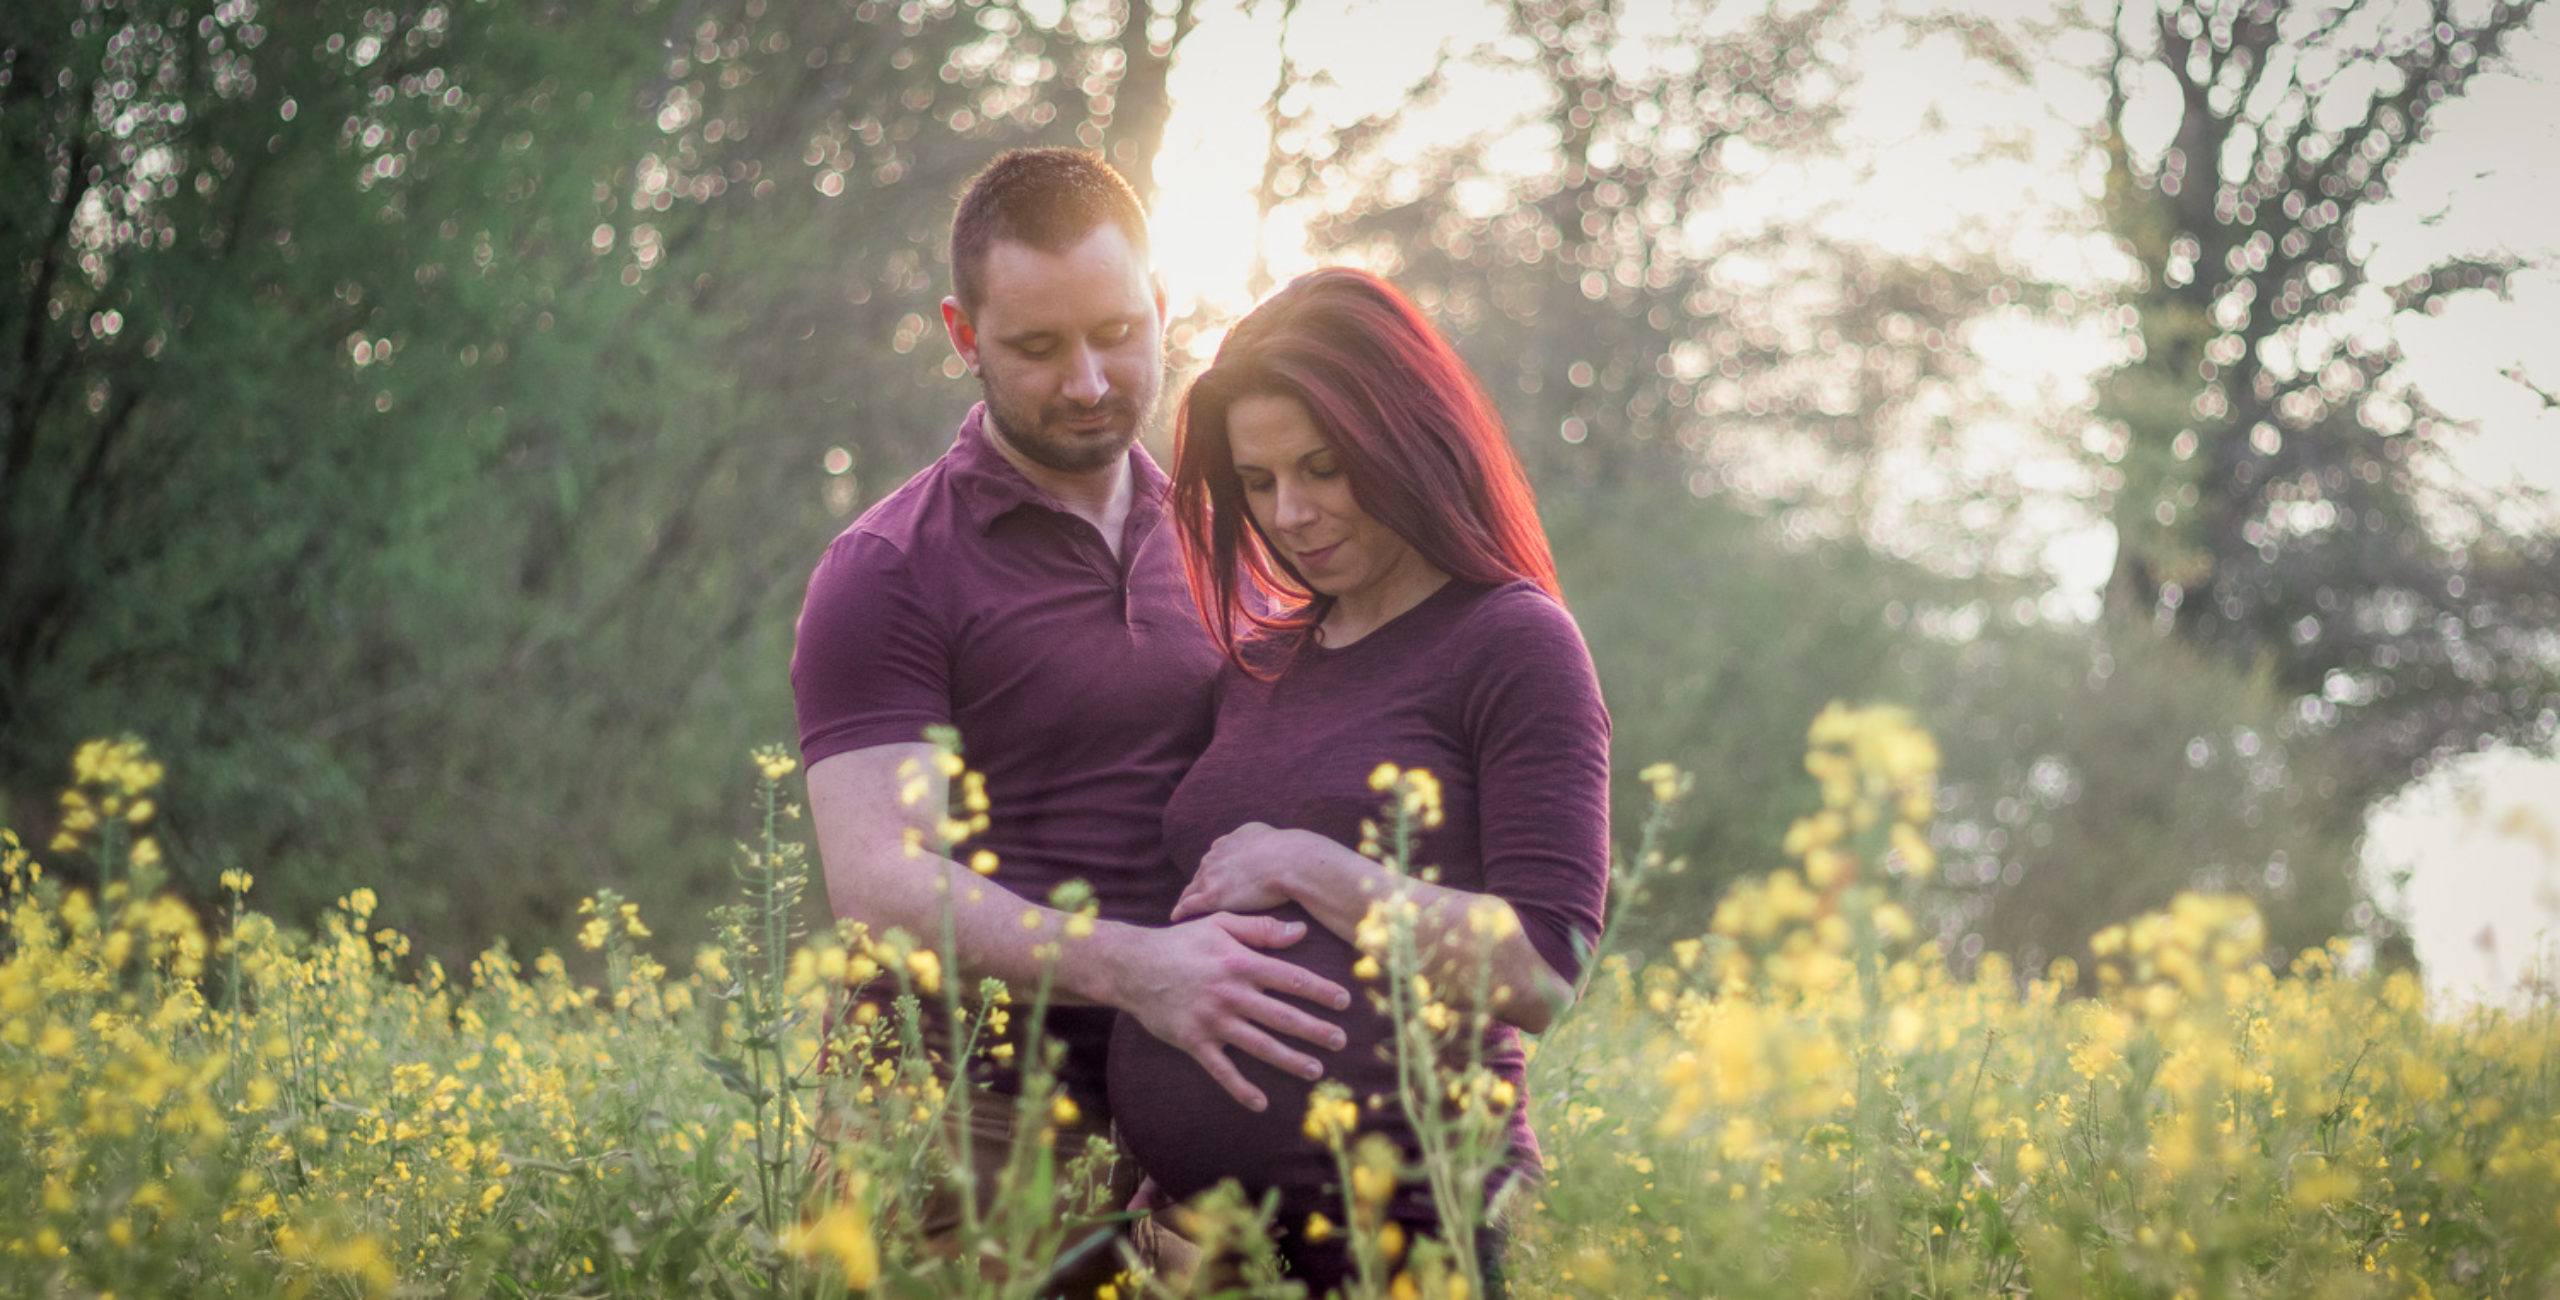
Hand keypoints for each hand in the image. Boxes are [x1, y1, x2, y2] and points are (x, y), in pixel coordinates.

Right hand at [1110, 913, 1350, 1111]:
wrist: (1132, 967)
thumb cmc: (1180, 943)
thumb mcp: (1219, 924)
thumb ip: (1260, 930)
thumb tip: (1301, 932)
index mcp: (1240, 964)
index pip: (1291, 979)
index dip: (1321, 991)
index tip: (1345, 1002)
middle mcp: (1231, 994)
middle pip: (1283, 1016)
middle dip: (1315, 1030)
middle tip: (1340, 1042)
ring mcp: (1213, 1021)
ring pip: (1260, 1045)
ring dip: (1290, 1060)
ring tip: (1316, 1070)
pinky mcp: (1194, 1042)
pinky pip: (1221, 1070)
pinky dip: (1241, 1089)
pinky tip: (1262, 1103)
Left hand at [1170, 822, 1322, 922]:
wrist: (1288, 861)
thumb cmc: (1287, 851)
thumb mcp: (1267, 834)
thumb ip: (1255, 838)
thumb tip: (1257, 844)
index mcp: (1229, 843)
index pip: (1215, 858)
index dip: (1215, 870)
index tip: (1214, 878)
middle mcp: (1216, 856)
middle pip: (1201, 873)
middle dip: (1200, 884)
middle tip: (1197, 897)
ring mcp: (1211, 876)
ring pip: (1191, 889)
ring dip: (1188, 897)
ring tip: (1183, 909)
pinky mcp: (1211, 896)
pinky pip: (1188, 905)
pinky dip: (1181, 911)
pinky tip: (1176, 917)